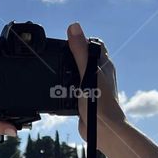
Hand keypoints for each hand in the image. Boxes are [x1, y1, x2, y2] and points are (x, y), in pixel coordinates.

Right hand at [65, 22, 125, 142]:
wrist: (102, 131)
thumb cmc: (100, 102)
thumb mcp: (87, 72)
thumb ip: (80, 51)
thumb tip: (74, 26)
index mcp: (104, 64)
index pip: (94, 44)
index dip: (81, 40)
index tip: (66, 40)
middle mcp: (99, 74)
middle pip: (82, 58)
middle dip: (69, 57)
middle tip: (55, 57)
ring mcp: (92, 87)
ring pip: (76, 74)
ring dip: (65, 74)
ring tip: (53, 73)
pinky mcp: (85, 99)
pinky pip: (72, 89)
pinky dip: (64, 88)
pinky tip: (56, 90)